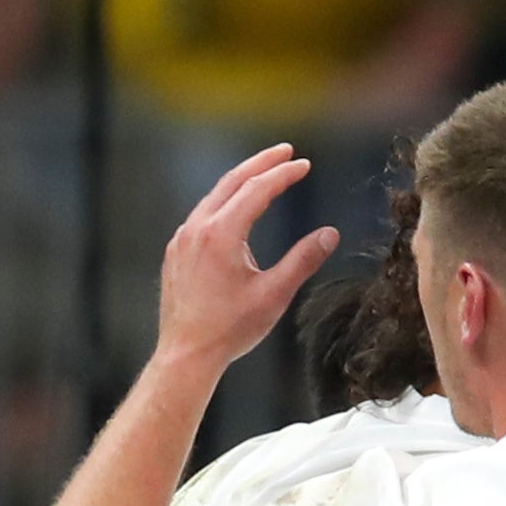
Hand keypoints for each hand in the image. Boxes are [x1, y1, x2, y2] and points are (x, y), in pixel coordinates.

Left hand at [151, 145, 342, 373]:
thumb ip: (302, 260)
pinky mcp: (175, 253)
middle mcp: (197, 230)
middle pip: (231, 182)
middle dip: (260, 164)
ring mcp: (182, 240)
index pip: (257, 190)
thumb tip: (330, 234)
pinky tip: (235, 210)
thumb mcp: (274, 295)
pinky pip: (201, 216)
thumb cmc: (230, 329)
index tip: (304, 164)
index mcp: (221, 235)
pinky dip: (223, 203)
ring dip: (240, 182)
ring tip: (263, 173)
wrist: (185, 354)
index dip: (283, 174)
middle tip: (285, 151)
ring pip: (213, 198)